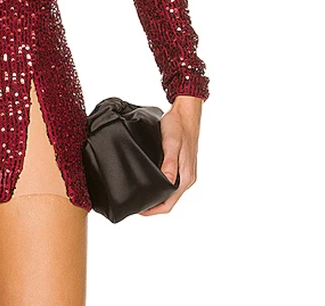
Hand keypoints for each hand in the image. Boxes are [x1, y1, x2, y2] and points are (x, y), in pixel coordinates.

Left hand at [138, 95, 202, 215]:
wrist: (186, 113)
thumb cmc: (178, 126)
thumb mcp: (171, 144)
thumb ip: (169, 163)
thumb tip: (167, 182)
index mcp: (186, 177)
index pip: (170, 203)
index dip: (154, 210)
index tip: (139, 210)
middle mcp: (187, 178)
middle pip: (170, 200)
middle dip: (154, 206)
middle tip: (136, 204)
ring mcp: (186, 172)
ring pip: (171, 192)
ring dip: (157, 196)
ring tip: (141, 195)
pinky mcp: (182, 165)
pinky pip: (172, 182)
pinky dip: (161, 186)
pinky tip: (151, 181)